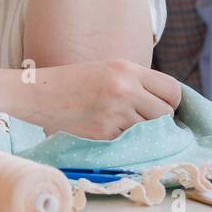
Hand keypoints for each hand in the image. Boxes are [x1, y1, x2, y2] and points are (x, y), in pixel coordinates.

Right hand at [17, 59, 181, 140]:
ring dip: (142, 133)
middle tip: (146, 121)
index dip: (172, 102)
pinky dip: (124, 141)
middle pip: (166, 113)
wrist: (39, 94)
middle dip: (161, 121)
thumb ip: (136, 82)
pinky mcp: (104, 134)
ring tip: (124, 126)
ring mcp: (115, 113)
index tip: (164, 108)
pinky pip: (129, 142)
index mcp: (127, 69)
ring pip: (149, 131)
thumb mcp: (108, 69)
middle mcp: (125, 89)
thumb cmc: (74, 81)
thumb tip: (166, 103)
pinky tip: (109, 132)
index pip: (172, 89)